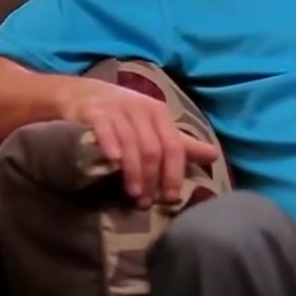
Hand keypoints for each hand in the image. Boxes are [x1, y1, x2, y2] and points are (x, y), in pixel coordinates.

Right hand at [56, 77, 219, 207]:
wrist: (80, 93)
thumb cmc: (123, 114)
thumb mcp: (153, 126)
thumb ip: (180, 143)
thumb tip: (214, 156)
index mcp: (159, 114)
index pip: (174, 146)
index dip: (174, 173)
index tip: (171, 198)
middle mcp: (141, 109)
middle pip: (153, 147)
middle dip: (152, 178)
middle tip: (146, 202)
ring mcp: (117, 109)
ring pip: (131, 142)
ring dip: (133, 171)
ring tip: (132, 194)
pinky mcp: (93, 111)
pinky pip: (104, 129)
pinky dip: (110, 145)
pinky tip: (113, 162)